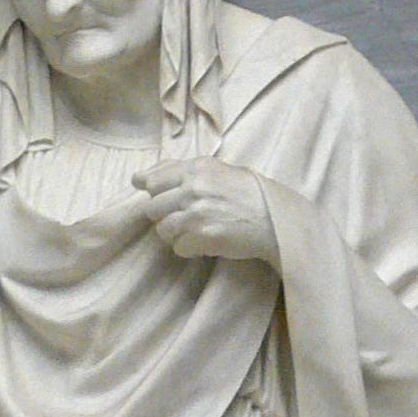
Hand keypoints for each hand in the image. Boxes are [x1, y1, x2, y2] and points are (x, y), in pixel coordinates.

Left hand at [134, 158, 278, 263]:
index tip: (145, 192)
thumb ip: (183, 170)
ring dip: (175, 234)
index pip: (153, 180)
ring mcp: (197, 213)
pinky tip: (205, 241)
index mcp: (196, 168)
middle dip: (164, 215)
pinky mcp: (203, 237)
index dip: (149, 189)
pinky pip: (179, 247)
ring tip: (194, 230)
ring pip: (163, 229)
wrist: (275, 218)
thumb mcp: (218, 169)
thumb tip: (143, 176)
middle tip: (183, 217)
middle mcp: (194, 188)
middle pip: (153, 208)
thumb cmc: (248, 192)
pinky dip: (189, 248)